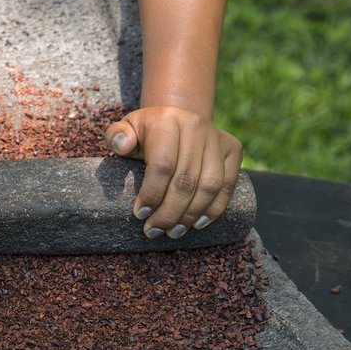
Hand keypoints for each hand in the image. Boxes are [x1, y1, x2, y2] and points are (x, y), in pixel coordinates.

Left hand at [105, 105, 241, 238]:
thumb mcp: (126, 128)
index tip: (140, 214)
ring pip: (209, 186)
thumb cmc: (146, 131)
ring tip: (173, 232)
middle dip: (169, 212)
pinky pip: (227, 185)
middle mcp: (196, 127)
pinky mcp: (233, 150)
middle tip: (154, 231)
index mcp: (167, 121)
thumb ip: (117, 136)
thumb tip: (122, 145)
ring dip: (191, 215)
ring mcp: (217, 139)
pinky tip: (197, 224)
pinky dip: (214, 208)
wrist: (178, 117)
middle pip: (186, 180)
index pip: (163, 165)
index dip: (152, 193)